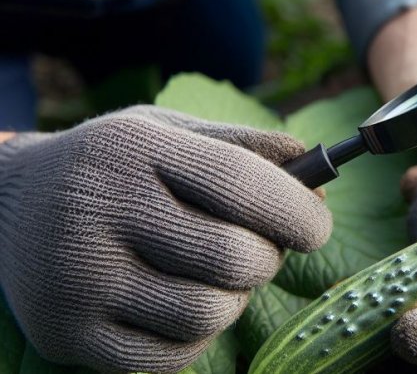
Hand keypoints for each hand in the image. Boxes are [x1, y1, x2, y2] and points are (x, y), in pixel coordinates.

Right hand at [0, 106, 331, 372]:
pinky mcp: (68, 335)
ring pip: (210, 314)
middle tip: (257, 248)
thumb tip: (318, 173)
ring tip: (214, 274)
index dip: (297, 211)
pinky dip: (196, 335)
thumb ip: (243, 146)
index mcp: (134, 151)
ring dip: (234, 299)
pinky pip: (173, 356)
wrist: (7, 207)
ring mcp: (80, 280)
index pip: (241, 183)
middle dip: (267, 258)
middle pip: (235, 258)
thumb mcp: (167, 132)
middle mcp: (99, 212)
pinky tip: (179, 301)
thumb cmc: (113, 166)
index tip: (316, 227)